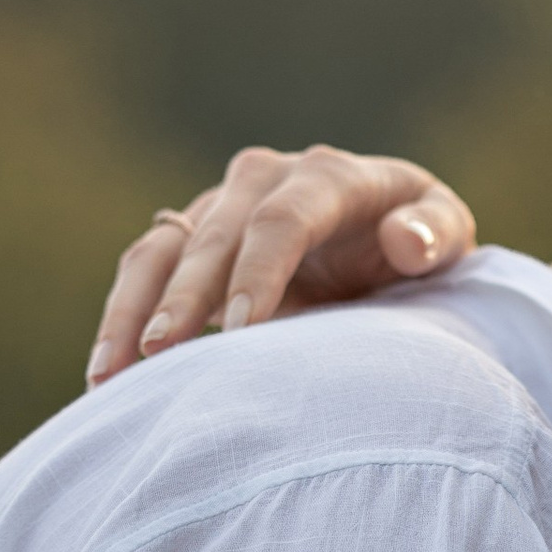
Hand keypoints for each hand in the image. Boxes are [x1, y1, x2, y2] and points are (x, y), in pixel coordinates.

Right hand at [87, 147, 475, 383]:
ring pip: (162, 250)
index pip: (283, 218)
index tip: (242, 330)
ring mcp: (220, 207)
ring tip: (108, 374)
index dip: (259, 270)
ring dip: (131, 309)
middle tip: (160, 357)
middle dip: (183, 297)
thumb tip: (406, 240)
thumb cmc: (421, 243)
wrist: (385, 236)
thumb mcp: (446, 235)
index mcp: (329, 176)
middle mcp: (264, 180)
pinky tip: (104, 374)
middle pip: (212, 235)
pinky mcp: (192, 241)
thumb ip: (436, 234)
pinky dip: (120, 318)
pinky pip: (145, 271)